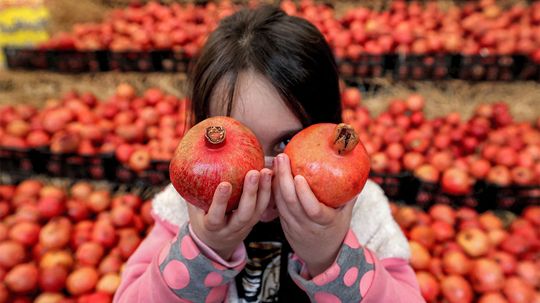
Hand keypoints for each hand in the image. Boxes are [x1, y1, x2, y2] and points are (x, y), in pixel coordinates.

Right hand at [188, 168, 272, 259]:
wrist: (216, 243)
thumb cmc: (202, 219)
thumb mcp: (193, 209)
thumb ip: (192, 192)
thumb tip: (187, 163)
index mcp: (212, 227)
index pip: (216, 216)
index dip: (220, 201)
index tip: (224, 184)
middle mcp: (230, 229)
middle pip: (243, 214)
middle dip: (250, 193)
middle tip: (253, 172)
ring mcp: (245, 227)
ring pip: (257, 211)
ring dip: (263, 190)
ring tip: (266, 170)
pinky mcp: (255, 221)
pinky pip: (263, 207)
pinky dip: (268, 191)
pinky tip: (271, 174)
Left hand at [273, 154, 355, 276]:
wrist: (321, 255)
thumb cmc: (336, 229)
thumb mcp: (346, 215)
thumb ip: (349, 194)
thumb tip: (356, 169)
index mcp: (325, 223)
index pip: (312, 209)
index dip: (304, 194)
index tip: (299, 176)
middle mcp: (306, 225)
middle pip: (291, 202)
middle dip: (284, 178)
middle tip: (282, 157)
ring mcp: (292, 225)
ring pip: (281, 203)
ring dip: (276, 181)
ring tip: (277, 161)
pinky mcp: (283, 224)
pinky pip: (277, 205)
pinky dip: (274, 189)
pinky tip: (273, 173)